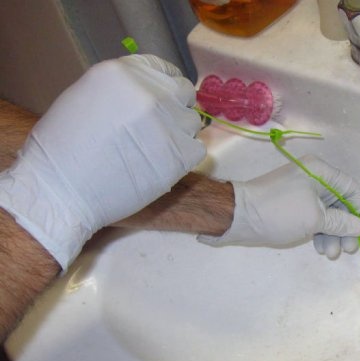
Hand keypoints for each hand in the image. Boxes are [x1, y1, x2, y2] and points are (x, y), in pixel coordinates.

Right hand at [0, 55, 204, 269]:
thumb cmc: (61, 150)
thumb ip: (121, 92)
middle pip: (184, 92)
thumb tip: (145, 96)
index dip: (166, 85)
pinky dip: (184, 157)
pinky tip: (163, 164)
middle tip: (160, 128)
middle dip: (175, 107)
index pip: (163, 69)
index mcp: (122, 74)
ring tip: (154, 150)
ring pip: (191, 121)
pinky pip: (197, 149)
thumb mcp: (84, 98)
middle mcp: (150, 93)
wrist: (61, 191)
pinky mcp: (180, 154)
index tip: (165, 97)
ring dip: (179, 133)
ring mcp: (168, 123)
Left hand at [198, 155, 359, 258]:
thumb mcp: (315, 218)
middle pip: (341, 204)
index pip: (352, 190)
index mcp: (320, 172)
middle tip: (349, 249)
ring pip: (328, 215)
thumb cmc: (279, 212)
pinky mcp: (293, 207)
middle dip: (347, 228)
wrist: (237, 217)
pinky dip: (321, 233)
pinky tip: (321, 248)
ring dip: (334, 235)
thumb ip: (341, 222)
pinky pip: (315, 219)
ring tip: (331, 253)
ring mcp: (303, 193)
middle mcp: (314, 179)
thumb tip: (359, 226)